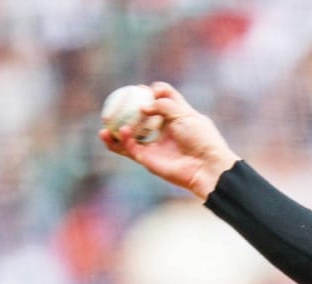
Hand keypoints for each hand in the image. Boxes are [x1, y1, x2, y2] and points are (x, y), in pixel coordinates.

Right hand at [98, 82, 239, 200]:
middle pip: (140, 117)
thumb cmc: (200, 138)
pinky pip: (128, 148)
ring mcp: (154, 145)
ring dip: (115, 128)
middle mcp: (163, 130)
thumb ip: (163, 104)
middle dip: (126, 109)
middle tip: (117, 100)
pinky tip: (122, 131)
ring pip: (129, 135)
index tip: (144, 88)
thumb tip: (142, 106)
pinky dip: (121, 140)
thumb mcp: (184, 113)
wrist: (206, 166)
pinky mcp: (147, 160)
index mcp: (176, 117)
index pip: (160, 101)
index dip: (152, 92)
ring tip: (106, 121)